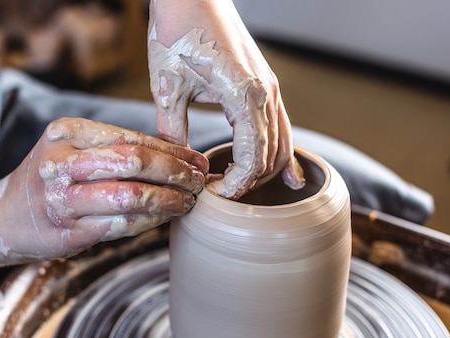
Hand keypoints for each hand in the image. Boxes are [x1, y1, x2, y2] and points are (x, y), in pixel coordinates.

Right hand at [0, 117, 207, 259]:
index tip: (196, 160)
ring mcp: (62, 200)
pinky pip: (122, 225)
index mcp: (65, 133)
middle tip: (198, 182)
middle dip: (175, 172)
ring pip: (131, 196)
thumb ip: (112, 150)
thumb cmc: (47, 182)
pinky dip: (151, 222)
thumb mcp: (70, 151)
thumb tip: (175, 156)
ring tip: (188, 201)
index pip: (130, 138)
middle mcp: (60, 163)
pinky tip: (165, 218)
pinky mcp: (68, 233)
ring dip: (168, 200)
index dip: (170, 151)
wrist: (0, 219)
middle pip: (133, 162)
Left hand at [147, 0, 304, 198]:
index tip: (215, 195)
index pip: (253, 157)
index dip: (237, 185)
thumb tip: (177, 165)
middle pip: (271, 156)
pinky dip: (279, 151)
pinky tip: (282, 173)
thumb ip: (172, 129)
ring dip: (263, 169)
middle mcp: (266, 93)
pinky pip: (279, 125)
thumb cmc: (178, 30)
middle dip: (248, 182)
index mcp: (245, 94)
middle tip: (221, 194)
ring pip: (281, 142)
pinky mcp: (264, 85)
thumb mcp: (166, 85)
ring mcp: (269, 88)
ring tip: (240, 187)